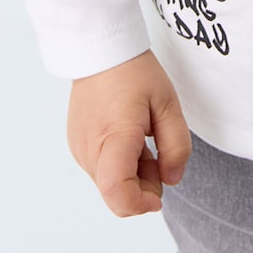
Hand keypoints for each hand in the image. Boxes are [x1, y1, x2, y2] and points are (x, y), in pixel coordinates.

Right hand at [67, 50, 190, 216]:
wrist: (101, 49)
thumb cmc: (135, 72)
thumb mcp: (168, 103)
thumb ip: (176, 146)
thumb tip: (171, 180)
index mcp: (113, 138)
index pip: (117, 193)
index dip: (141, 204)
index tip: (159, 194)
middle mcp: (89, 149)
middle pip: (116, 195)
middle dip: (143, 188)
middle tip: (157, 155)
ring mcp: (79, 148)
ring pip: (108, 184)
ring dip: (131, 175)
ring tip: (143, 138)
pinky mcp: (76, 144)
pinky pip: (100, 169)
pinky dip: (118, 165)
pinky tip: (128, 137)